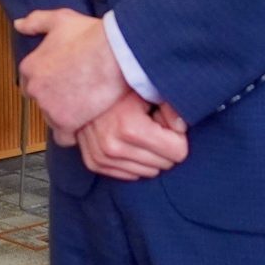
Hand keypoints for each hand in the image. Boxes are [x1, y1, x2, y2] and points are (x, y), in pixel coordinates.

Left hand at [14, 7, 126, 139]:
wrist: (115, 54)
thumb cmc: (91, 36)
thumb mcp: (59, 20)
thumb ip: (35, 22)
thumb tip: (18, 25)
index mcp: (30, 66)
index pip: (31, 82)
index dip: (49, 82)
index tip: (64, 80)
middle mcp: (35, 89)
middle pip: (41, 102)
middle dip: (57, 99)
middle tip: (79, 92)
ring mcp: (48, 107)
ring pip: (52, 119)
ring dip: (67, 115)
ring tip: (87, 105)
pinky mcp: (65, 123)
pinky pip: (64, 138)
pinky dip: (74, 133)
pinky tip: (87, 123)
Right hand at [74, 93, 189, 181]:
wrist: (82, 88)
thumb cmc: (121, 89)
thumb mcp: (150, 90)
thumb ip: (172, 107)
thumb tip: (182, 127)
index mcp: (131, 128)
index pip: (178, 151)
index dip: (177, 135)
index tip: (165, 121)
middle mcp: (113, 146)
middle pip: (164, 164)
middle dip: (164, 146)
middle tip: (151, 126)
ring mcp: (101, 157)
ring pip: (148, 172)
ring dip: (149, 155)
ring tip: (138, 132)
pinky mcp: (94, 163)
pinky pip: (130, 175)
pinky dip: (134, 161)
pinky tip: (127, 142)